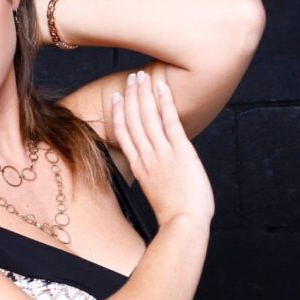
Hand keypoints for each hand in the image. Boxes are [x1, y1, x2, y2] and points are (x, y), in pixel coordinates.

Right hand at [110, 70, 214, 226]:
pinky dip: (164, 102)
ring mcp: (162, 153)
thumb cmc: (176, 215)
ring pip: (147, 116)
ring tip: (141, 76)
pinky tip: (161, 87)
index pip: (123, 134)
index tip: (116, 98)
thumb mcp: (158, 194)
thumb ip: (156, 178)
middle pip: (133, 120)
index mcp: (140, 168)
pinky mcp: (180, 151)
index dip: (118, 114)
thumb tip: (161, 173)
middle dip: (131, 96)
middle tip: (130, 78)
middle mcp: (147, 157)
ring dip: (143, 93)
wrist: (183, 223)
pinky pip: (169, 121)